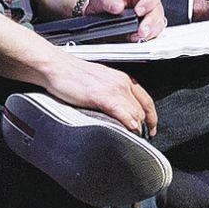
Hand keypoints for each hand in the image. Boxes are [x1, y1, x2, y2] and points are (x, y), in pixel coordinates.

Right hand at [40, 54, 158, 133]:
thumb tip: (119, 113)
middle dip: (145, 126)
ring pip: (136, 113)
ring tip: (135, 140)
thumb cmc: (71, 75)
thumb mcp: (99, 84)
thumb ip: (111, 96)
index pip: (146, 100)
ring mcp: (114, 89)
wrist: (57, 67)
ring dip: (138, 128)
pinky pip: (123, 113)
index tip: (150, 129)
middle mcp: (122, 83)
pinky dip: (129, 123)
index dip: (151, 117)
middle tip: (142, 139)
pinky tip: (130, 131)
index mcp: (122, 79)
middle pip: (143, 109)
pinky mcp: (103, 96)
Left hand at [75, 0, 166, 40]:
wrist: (97, 15)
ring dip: (150, 32)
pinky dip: (146, 38)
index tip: (139, 11)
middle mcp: (147, 4)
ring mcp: (148, 18)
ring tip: (137, 38)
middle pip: (157, 11)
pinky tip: (136, 40)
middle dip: (150, 22)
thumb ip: (106, 0)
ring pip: (157, 24)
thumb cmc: (103, 3)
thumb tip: (117, 6)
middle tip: (141, 31)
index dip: (149, 1)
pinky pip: (152, 34)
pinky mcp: (145, 30)